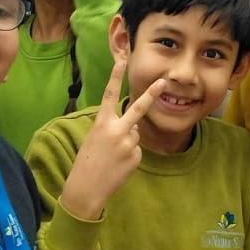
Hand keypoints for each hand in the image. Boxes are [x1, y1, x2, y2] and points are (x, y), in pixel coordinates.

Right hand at [58, 60, 165, 219]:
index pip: (109, 94)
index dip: (115, 76)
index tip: (123, 60)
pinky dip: (129, 155)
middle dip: (151, 93)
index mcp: (101, 123)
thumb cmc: (87, 162)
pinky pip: (137, 150)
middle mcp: (117, 130)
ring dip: (127, 141)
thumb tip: (134, 125)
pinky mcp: (136, 156)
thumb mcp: (94, 139)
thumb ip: (113, 128)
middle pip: (138, 108)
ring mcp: (128, 144)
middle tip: (163, 81)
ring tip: (112, 156)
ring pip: (135, 133)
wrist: (86, 189)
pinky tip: (118, 165)